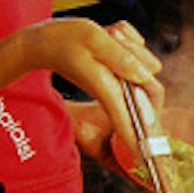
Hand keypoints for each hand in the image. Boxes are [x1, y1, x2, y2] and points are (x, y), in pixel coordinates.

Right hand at [19, 18, 163, 155]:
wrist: (42, 42)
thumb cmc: (61, 39)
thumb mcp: (92, 38)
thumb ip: (120, 57)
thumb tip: (146, 75)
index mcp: (107, 88)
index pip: (130, 120)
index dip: (143, 138)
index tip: (152, 159)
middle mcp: (114, 89)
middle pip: (149, 78)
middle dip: (139, 55)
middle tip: (114, 37)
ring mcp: (116, 81)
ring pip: (144, 63)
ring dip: (130, 44)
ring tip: (107, 34)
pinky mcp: (117, 70)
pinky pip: (135, 51)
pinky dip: (125, 38)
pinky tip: (108, 33)